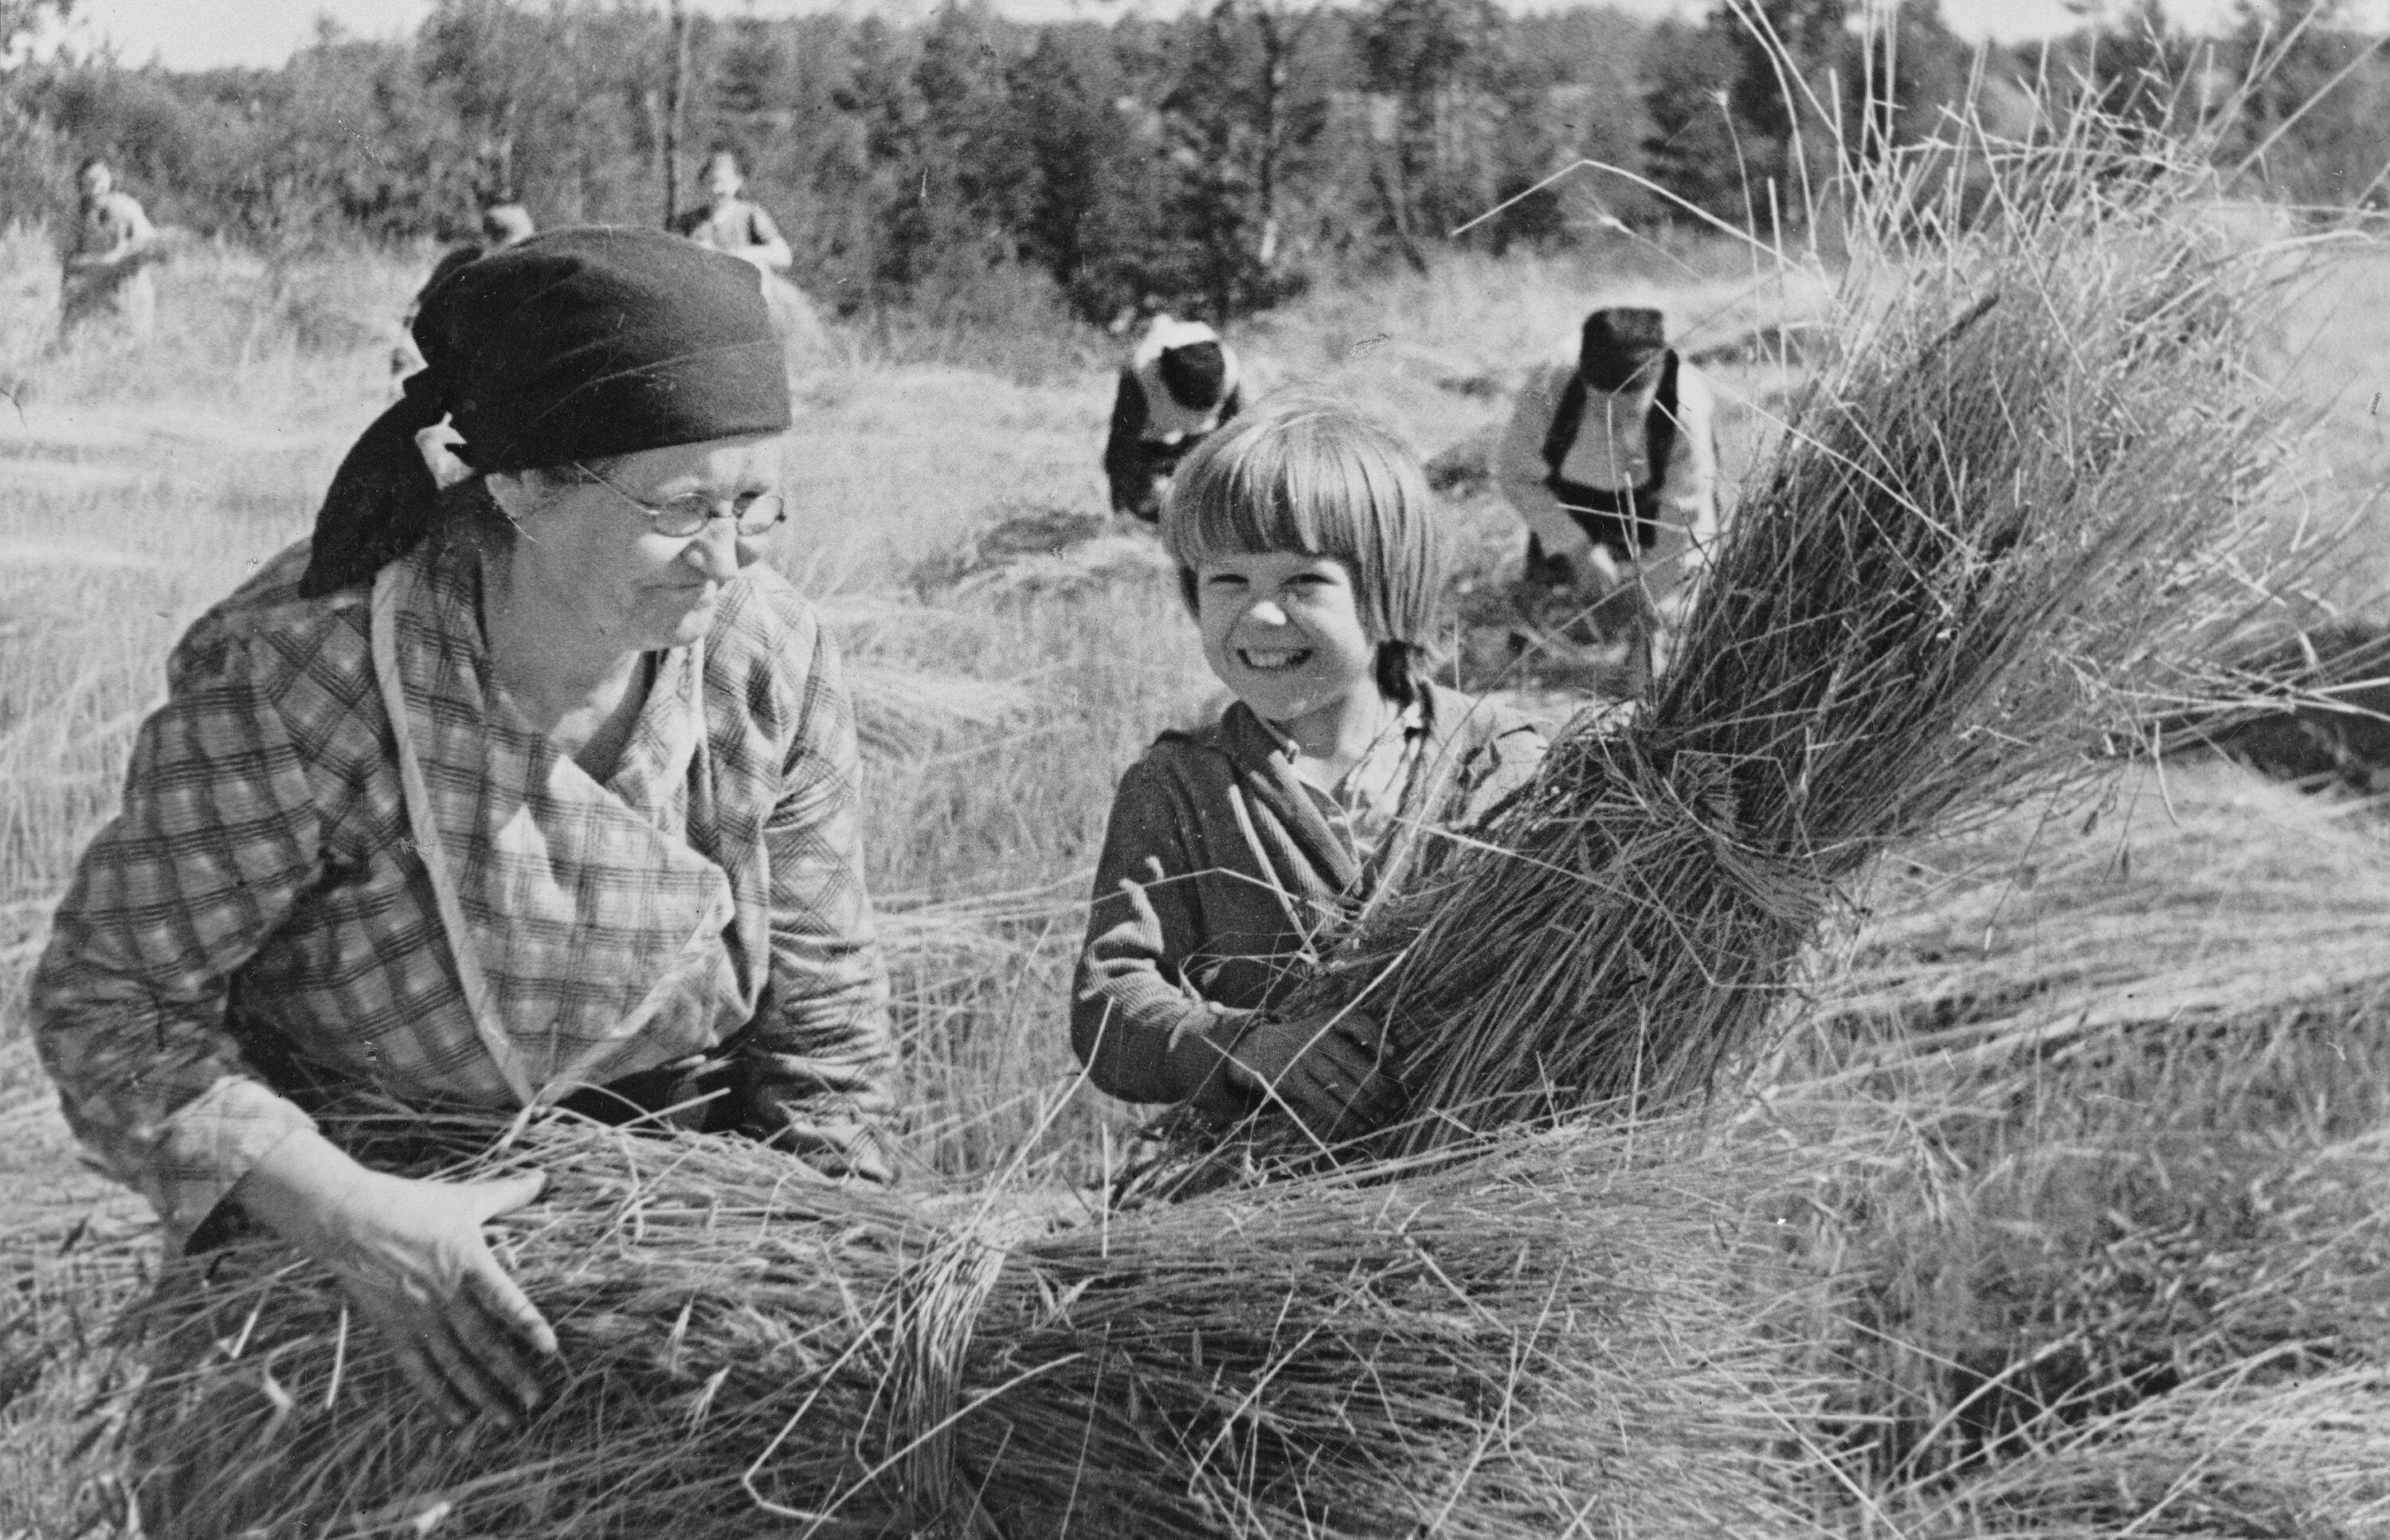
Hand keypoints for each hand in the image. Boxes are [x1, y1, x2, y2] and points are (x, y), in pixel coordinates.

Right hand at [234, 1130, 557, 1428]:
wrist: (348, 1218)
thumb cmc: (411, 1204)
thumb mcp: (464, 1197)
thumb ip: (507, 1194)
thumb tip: (542, 1178)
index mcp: (468, 1263)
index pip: (505, 1300)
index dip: (529, 1324)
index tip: (552, 1349)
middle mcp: (445, 1296)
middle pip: (483, 1343)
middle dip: (512, 1374)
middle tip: (537, 1400)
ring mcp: (418, 1316)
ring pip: (454, 1363)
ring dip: (481, 1393)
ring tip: (506, 1418)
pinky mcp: (393, 1328)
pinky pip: (417, 1369)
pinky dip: (437, 1395)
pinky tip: (456, 1417)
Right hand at [1224, 1007, 1401, 1143]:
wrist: (1265, 1049)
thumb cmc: (1313, 1042)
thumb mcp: (1331, 1028)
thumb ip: (1359, 1038)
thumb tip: (1394, 1063)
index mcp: (1331, 1019)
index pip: (1356, 1020)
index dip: (1376, 1036)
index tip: (1395, 1053)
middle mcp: (1317, 1035)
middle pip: (1351, 1060)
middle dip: (1377, 1083)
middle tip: (1396, 1101)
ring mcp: (1303, 1058)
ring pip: (1338, 1084)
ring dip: (1364, 1104)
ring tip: (1381, 1116)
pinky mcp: (1294, 1081)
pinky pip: (1322, 1101)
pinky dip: (1343, 1116)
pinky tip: (1359, 1125)